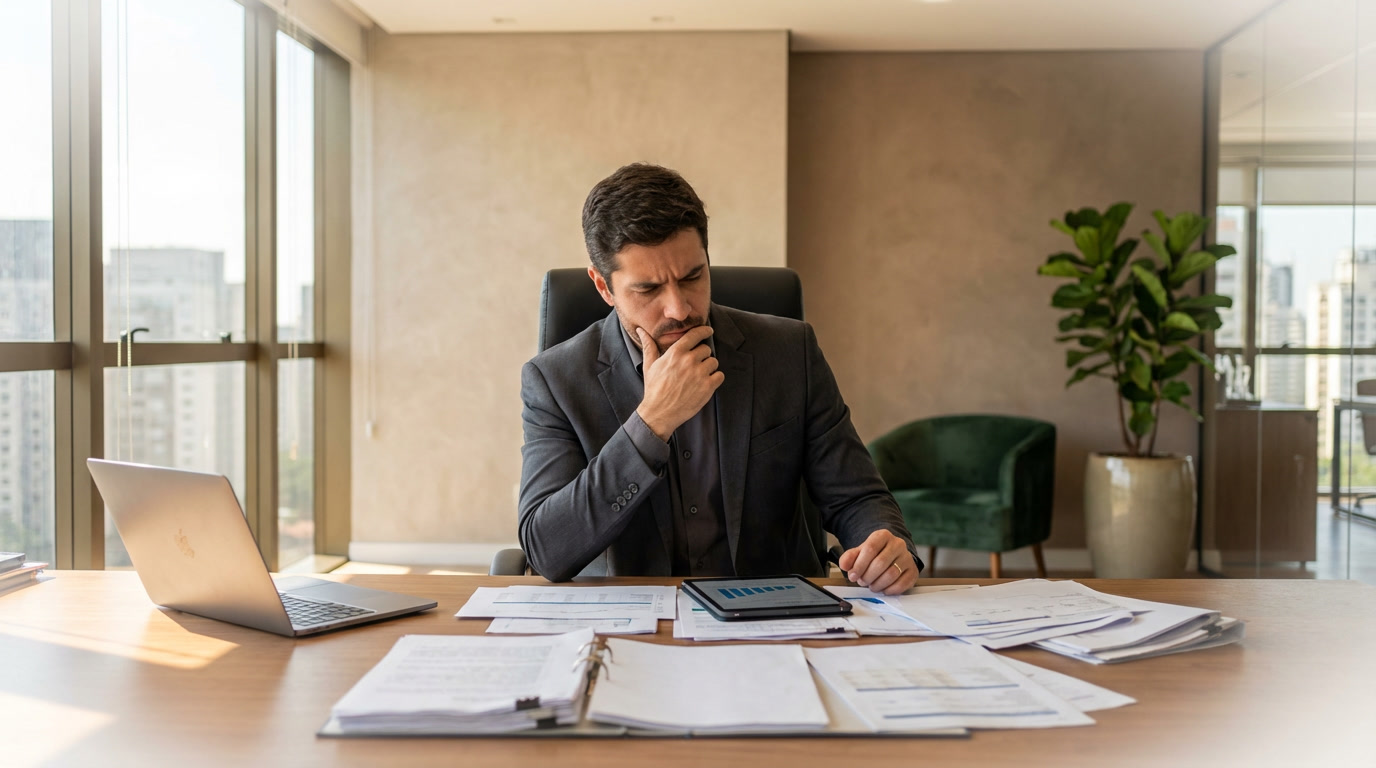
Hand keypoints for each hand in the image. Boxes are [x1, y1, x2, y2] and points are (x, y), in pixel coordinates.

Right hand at [635, 325, 723, 440]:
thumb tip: (640, 330)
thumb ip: (649, 346)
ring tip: (698, 376)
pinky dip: (715, 379)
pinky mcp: (707, 387)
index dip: (704, 331)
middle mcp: (689, 361)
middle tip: (694, 365)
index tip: (708, 331)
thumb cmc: (654, 389)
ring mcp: (699, 374)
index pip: (696, 334)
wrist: (659, 413)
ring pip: (713, 362)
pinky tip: (705, 383)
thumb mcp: (649, 366)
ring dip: (709, 367)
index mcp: (675, 353)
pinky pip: (719, 375)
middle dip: (702, 356)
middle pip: (706, 349)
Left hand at [838, 530, 918, 594]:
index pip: (870, 549)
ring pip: (891, 574)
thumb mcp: (860, 552)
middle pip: (880, 563)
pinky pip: (902, 584)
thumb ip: (849, 557)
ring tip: (872, 585)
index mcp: (883, 536)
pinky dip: (889, 590)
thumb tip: (844, 565)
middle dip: (868, 576)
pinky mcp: (913, 571)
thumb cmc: (875, 554)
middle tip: (862, 581)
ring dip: (877, 584)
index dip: (859, 565)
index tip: (852, 576)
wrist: (893, 555)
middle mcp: (898, 544)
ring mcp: (907, 557)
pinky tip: (883, 588)